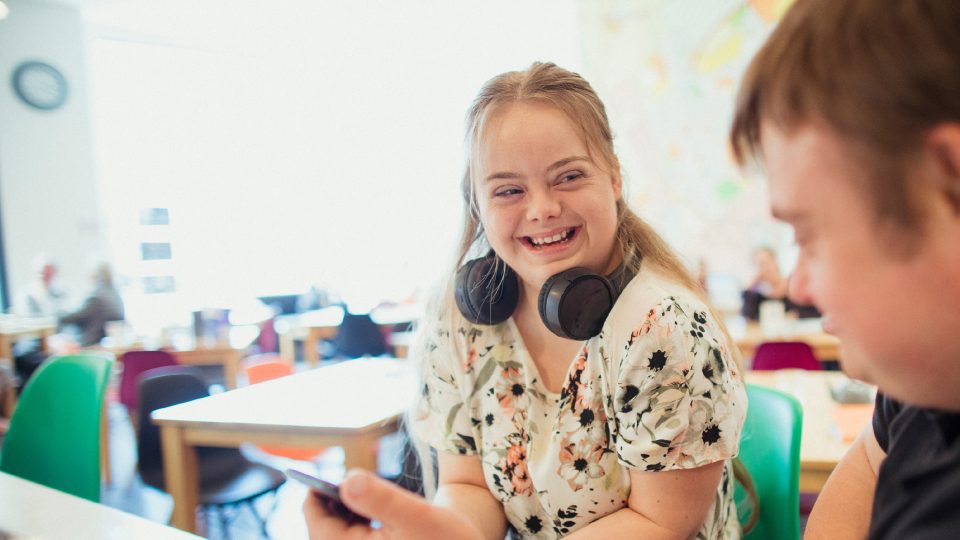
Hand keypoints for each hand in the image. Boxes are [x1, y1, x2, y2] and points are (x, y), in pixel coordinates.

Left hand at [303, 469, 483, 539]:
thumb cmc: (448, 539)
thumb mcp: (418, 516)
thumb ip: (382, 499)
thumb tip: (347, 480)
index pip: (316, 520)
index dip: (314, 490)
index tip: (316, 468)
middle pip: (326, 524)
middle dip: (335, 499)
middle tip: (347, 476)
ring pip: (340, 529)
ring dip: (347, 508)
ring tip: (361, 492)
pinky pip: (355, 535)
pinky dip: (359, 519)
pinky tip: (376, 510)